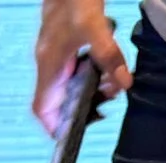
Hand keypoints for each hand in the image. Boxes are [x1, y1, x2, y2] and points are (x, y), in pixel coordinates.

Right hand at [35, 1, 128, 136]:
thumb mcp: (94, 26)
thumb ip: (108, 55)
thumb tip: (124, 83)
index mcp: (49, 64)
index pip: (41, 107)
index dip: (53, 126)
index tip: (72, 134)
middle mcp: (49, 62)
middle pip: (59, 100)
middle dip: (81, 108)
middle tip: (105, 103)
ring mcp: (56, 53)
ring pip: (69, 86)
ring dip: (90, 91)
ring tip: (111, 85)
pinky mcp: (66, 44)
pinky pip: (75, 70)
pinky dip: (91, 75)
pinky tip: (107, 68)